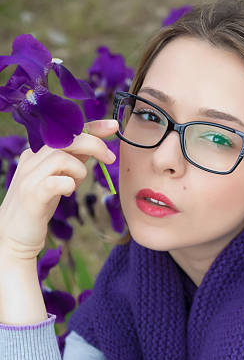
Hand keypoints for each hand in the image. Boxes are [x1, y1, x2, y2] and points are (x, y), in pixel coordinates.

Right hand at [0, 119, 118, 261]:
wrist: (15, 234)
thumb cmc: (40, 205)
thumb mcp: (58, 178)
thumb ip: (73, 162)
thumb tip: (96, 148)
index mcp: (38, 153)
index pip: (67, 132)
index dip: (92, 127)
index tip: (113, 126)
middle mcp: (31, 159)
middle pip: (65, 139)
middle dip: (94, 144)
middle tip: (110, 158)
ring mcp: (29, 176)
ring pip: (61, 158)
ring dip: (79, 170)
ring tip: (76, 185)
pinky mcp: (31, 195)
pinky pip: (54, 182)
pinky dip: (68, 184)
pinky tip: (68, 193)